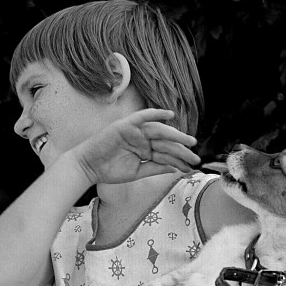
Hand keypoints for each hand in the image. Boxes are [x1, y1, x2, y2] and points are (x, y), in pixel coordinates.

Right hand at [71, 109, 200, 184]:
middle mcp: (142, 139)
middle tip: (196, 157)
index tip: (191, 167)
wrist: (89, 167)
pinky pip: (143, 116)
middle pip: (166, 143)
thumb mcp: (137, 172)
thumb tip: (174, 168)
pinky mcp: (126, 125)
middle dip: (181, 150)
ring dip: (175, 135)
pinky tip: (170, 115)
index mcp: (145, 150)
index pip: (166, 154)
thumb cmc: (109, 170)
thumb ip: (155, 168)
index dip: (179, 160)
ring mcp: (135, 131)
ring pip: (160, 131)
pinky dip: (156, 113)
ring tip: (190, 142)